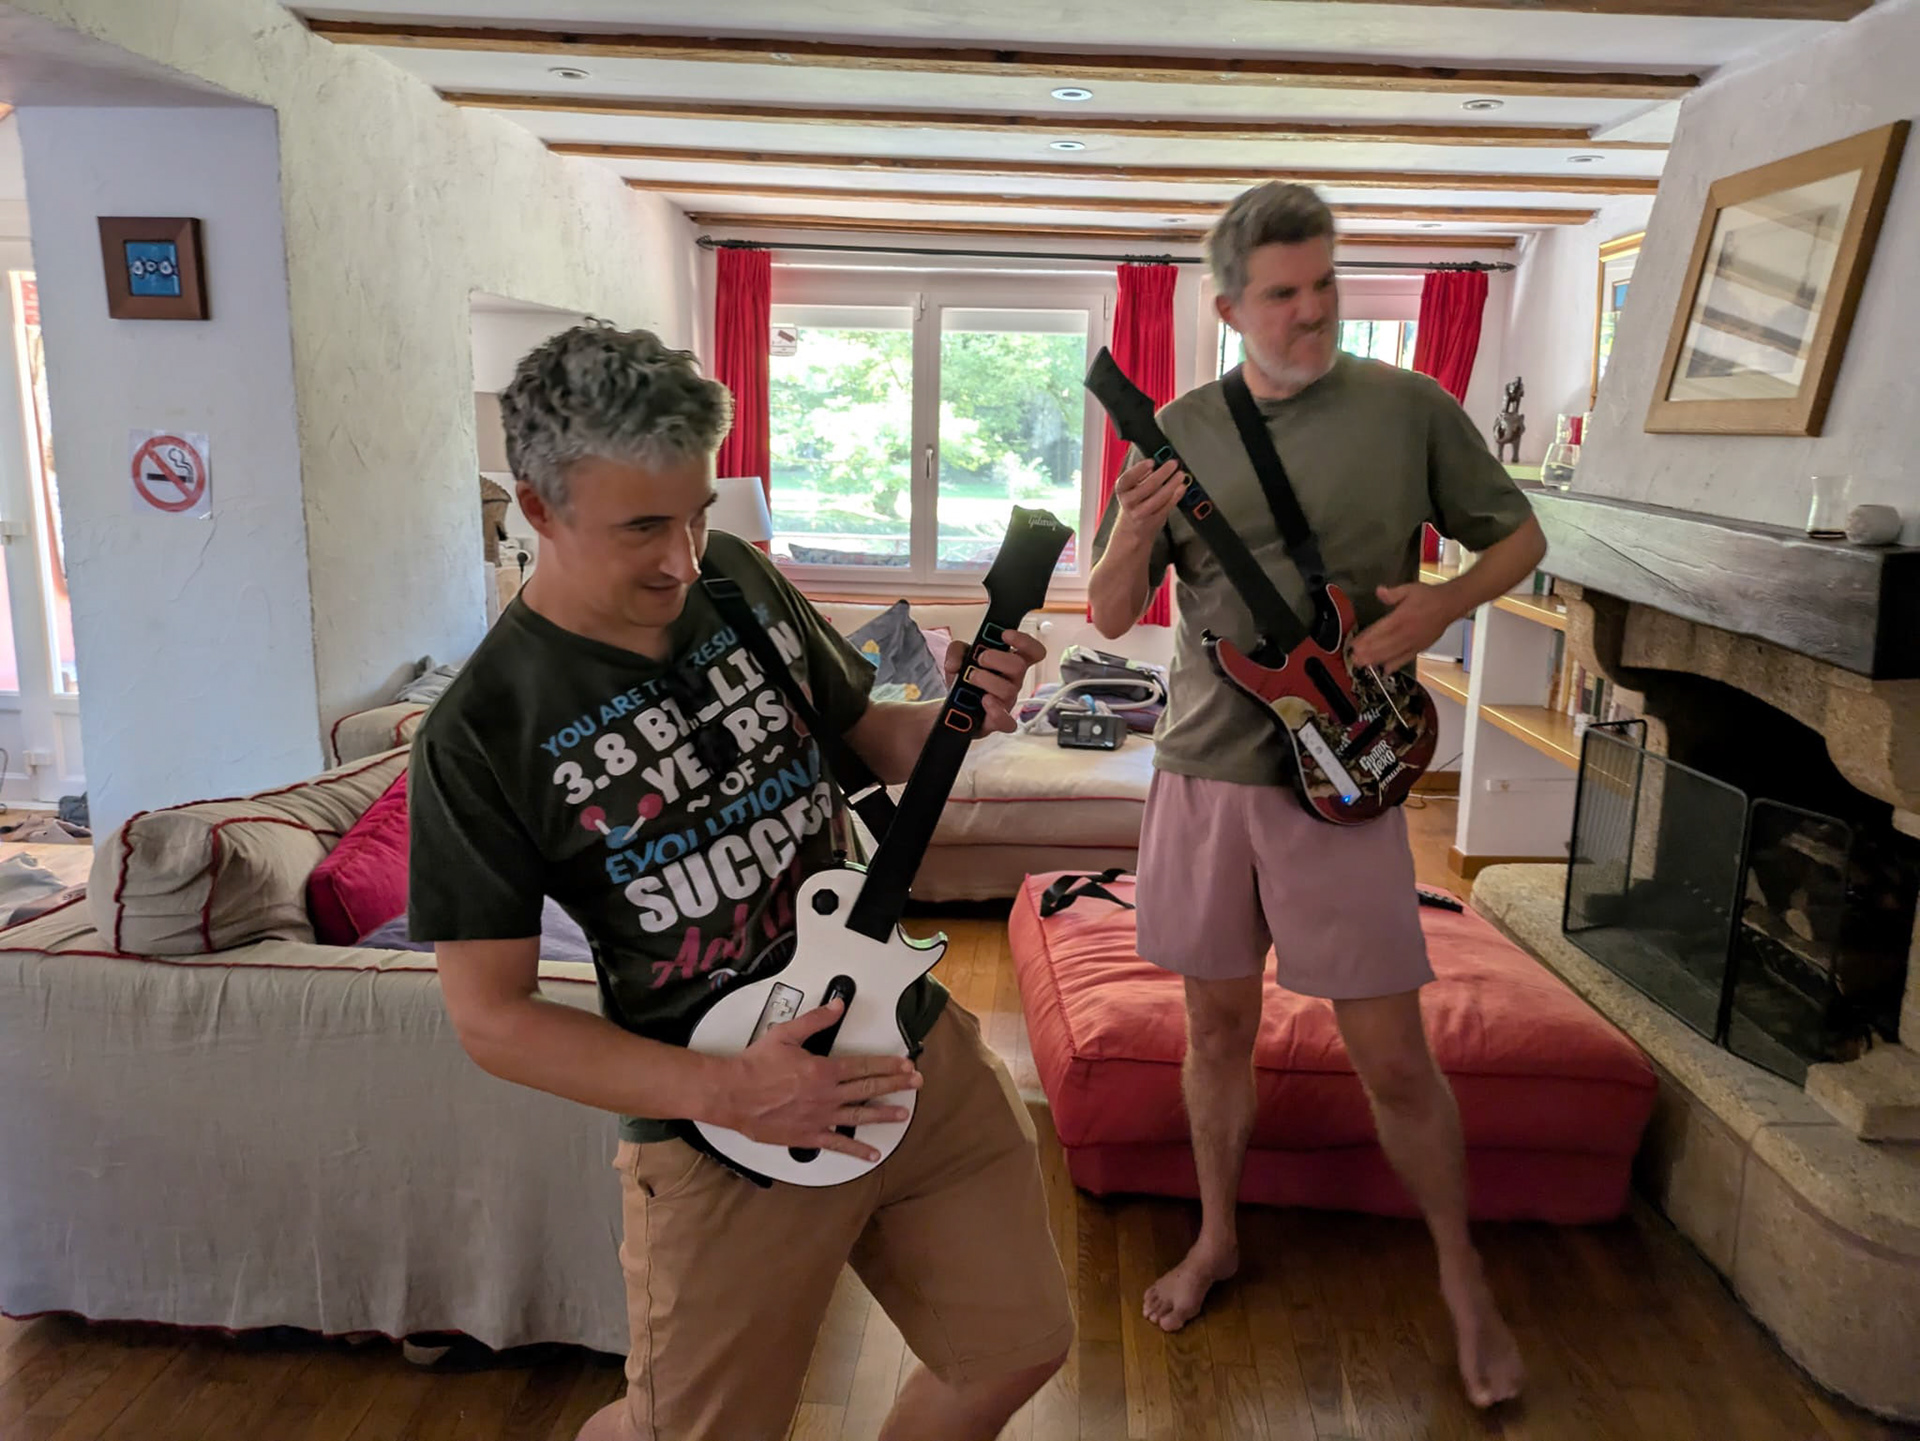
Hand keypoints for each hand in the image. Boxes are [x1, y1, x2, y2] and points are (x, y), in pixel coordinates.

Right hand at [716, 999, 920, 1161]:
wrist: (732, 1094)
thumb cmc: (754, 1066)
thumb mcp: (786, 1034)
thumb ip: (815, 1020)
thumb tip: (837, 1007)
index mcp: (823, 1069)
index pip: (864, 1066)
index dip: (888, 1065)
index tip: (905, 1065)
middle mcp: (826, 1095)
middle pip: (869, 1089)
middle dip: (896, 1085)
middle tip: (916, 1084)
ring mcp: (819, 1117)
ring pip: (860, 1116)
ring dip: (884, 1114)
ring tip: (904, 1114)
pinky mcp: (808, 1136)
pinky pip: (837, 1143)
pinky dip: (856, 1149)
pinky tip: (871, 1153)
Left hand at [944, 627, 1045, 735]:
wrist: (953, 707)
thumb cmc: (964, 680)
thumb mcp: (958, 658)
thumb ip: (956, 651)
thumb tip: (955, 664)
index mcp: (1009, 663)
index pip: (1032, 651)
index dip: (1024, 641)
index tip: (1005, 635)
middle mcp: (1013, 681)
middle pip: (1019, 666)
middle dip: (995, 658)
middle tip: (979, 659)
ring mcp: (1007, 701)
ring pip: (1008, 689)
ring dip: (986, 680)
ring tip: (970, 678)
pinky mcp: (998, 721)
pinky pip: (1006, 721)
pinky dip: (996, 711)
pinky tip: (984, 701)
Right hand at [1110, 456, 1185, 546]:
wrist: (1131, 530)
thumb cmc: (1134, 504)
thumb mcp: (1133, 487)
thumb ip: (1144, 475)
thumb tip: (1160, 462)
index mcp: (1122, 489)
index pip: (1127, 478)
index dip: (1139, 469)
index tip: (1152, 462)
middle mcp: (1129, 502)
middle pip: (1147, 487)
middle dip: (1163, 473)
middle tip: (1173, 464)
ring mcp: (1140, 513)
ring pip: (1158, 498)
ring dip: (1172, 485)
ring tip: (1180, 475)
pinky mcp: (1153, 521)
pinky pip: (1166, 507)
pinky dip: (1175, 497)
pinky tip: (1181, 488)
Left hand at [1349, 582, 1460, 672]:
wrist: (1450, 604)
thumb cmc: (1428, 596)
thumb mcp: (1409, 589)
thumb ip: (1393, 593)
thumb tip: (1379, 591)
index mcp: (1402, 617)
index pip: (1381, 630)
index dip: (1367, 638)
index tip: (1355, 644)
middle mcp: (1407, 632)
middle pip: (1384, 645)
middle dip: (1368, 652)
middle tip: (1354, 658)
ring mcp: (1414, 642)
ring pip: (1393, 653)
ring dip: (1377, 659)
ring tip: (1363, 664)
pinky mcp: (1421, 647)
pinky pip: (1406, 658)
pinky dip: (1396, 664)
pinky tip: (1385, 670)